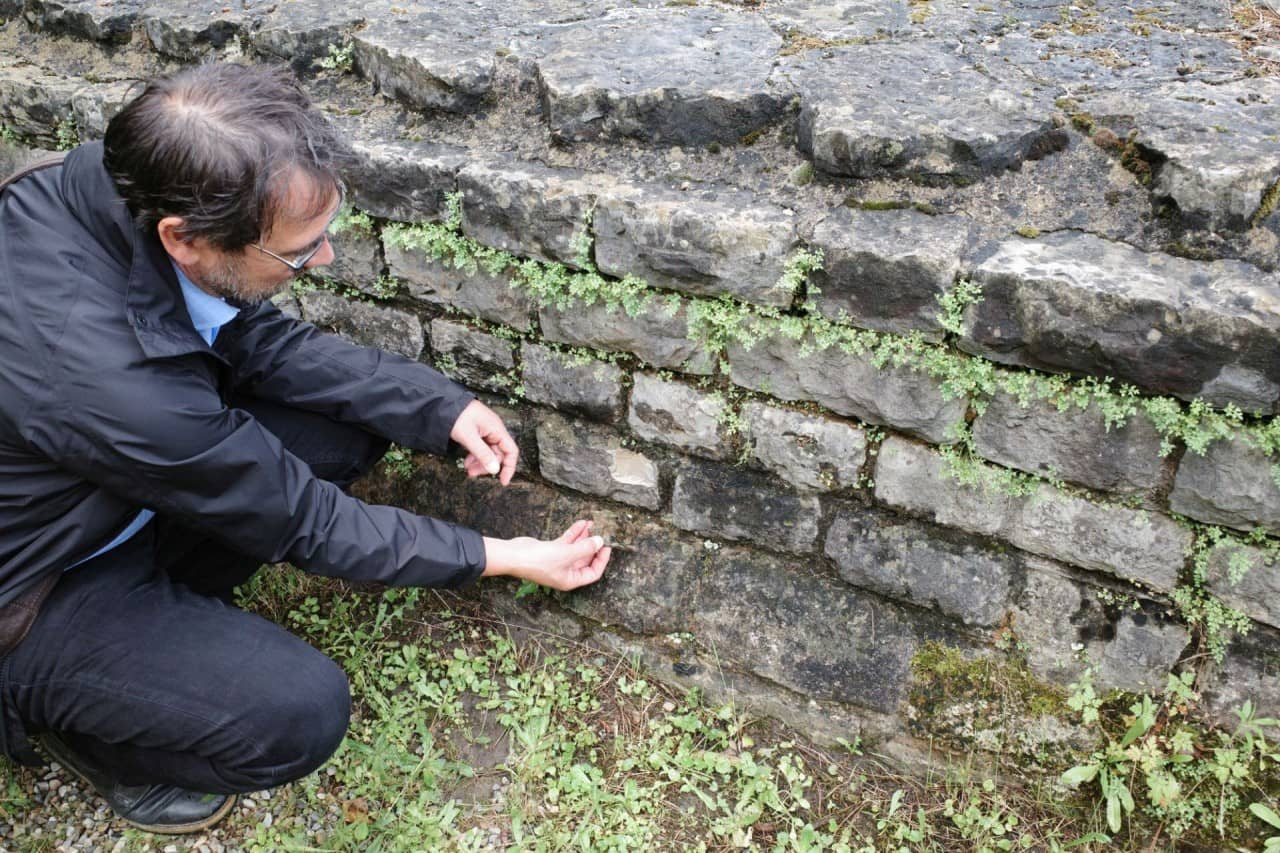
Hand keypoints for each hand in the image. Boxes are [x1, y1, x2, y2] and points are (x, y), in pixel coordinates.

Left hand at [450, 400, 518, 485]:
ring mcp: (486, 431)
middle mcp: (494, 430)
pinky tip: (466, 461)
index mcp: (497, 429)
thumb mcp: (468, 437)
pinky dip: (475, 456)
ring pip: (489, 452)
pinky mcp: (478, 431)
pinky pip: (481, 447)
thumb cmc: (457, 415)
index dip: (509, 467)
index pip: (511, 451)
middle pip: (498, 454)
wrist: (443, 402)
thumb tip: (494, 470)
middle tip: (473, 474)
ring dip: (479, 462)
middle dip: (487, 466)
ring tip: (467, 469)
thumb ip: (482, 454)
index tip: (503, 481)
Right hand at [482, 520, 611, 591]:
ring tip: (592, 523)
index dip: (602, 560)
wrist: (514, 555)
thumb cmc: (539, 561)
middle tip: (602, 531)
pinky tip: (581, 523)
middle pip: (586, 559)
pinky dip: (574, 533)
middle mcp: (566, 572)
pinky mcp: (551, 550)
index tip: (608, 546)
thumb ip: (585, 548)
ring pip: (576, 548)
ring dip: (584, 536)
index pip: (593, 572)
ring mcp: (558, 561)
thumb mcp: (567, 554)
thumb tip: (600, 541)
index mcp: (571, 579)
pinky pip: (567, 542)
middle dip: (593, 545)